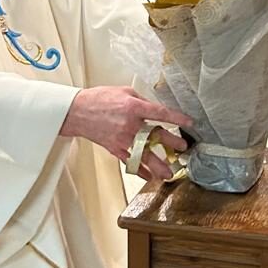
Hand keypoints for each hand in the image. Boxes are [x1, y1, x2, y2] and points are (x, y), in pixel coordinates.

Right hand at [61, 86, 193, 181]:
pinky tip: (148, 176)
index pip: (160, 113)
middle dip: (171, 143)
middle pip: (155, 136)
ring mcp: (122, 139)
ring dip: (158, 165)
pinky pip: (129, 162)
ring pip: (144, 155)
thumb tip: (155, 109)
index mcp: (134, 108)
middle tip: (183, 148)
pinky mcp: (114, 148)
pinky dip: (139, 170)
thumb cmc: (100, 98)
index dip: (176, 118)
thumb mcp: (124, 91)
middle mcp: (130, 125)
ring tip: (169, 173)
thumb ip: (141, 101)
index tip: (189, 122)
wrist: (78, 111)